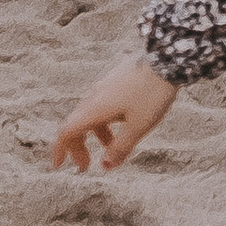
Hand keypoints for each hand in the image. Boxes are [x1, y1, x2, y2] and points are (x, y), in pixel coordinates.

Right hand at [51, 54, 176, 173]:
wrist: (167, 60)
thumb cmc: (152, 94)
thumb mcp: (138, 127)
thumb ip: (120, 148)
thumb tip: (105, 166)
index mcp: (95, 109)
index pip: (67, 132)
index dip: (60, 150)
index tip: (57, 165)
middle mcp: (94, 96)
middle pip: (76, 124)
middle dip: (78, 147)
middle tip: (86, 165)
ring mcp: (105, 86)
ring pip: (91, 114)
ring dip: (96, 135)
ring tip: (111, 148)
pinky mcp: (116, 80)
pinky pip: (103, 104)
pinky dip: (105, 121)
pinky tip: (122, 125)